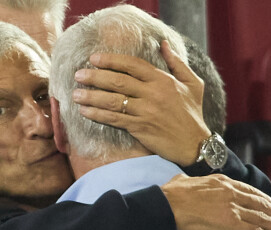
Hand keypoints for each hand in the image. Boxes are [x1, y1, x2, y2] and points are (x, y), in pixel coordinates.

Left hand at [72, 41, 209, 165]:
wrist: (194, 144)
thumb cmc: (192, 114)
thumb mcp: (192, 84)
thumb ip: (176, 63)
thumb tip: (163, 44)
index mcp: (162, 80)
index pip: (132, 64)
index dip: (111, 60)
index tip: (94, 58)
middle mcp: (152, 93)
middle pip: (118, 81)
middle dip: (95, 77)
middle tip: (78, 75)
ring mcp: (145, 111)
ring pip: (113, 100)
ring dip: (91, 97)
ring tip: (75, 94)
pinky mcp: (140, 128)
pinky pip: (114, 119)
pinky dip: (98, 115)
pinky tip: (85, 112)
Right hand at [163, 173, 270, 229]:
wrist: (165, 206)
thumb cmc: (170, 195)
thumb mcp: (182, 181)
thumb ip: (189, 182)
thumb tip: (183, 182)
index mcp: (222, 182)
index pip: (249, 191)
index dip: (264, 200)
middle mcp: (231, 193)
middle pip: (260, 204)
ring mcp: (232, 208)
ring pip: (262, 217)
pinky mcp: (230, 224)